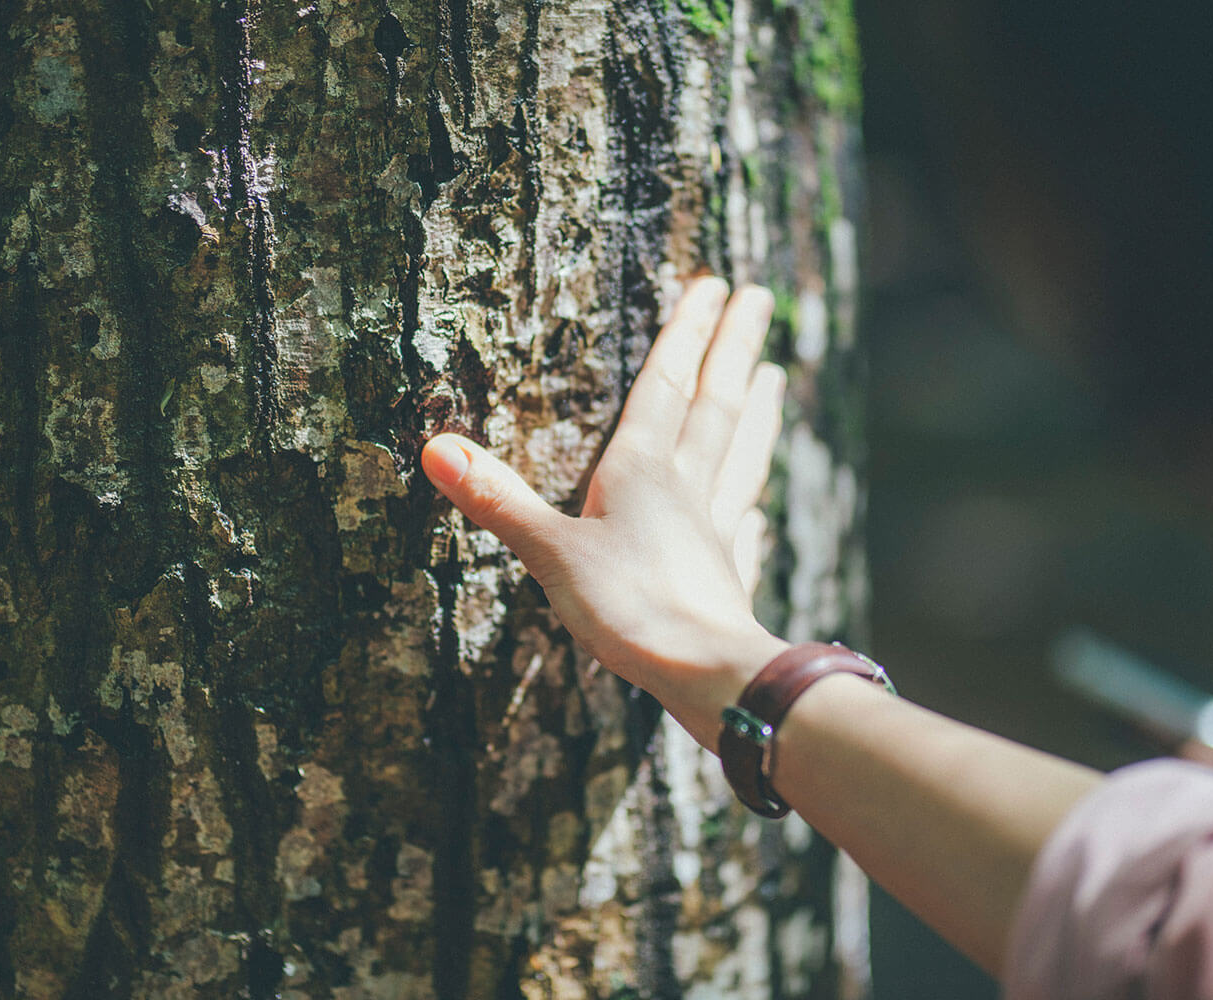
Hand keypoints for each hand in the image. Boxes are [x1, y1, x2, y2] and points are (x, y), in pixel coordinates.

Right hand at [421, 276, 789, 744]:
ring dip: (756, 415)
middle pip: (716, 408)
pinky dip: (752, 514)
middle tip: (760, 299)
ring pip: (741, 458)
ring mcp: (716, 534)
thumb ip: (498, 500)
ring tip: (776, 377)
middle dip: (735, 351)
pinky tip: (762, 512)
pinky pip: (743, 533)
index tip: (715, 284)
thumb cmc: (630, 611)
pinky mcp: (728, 580)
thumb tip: (435, 446)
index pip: (667, 388)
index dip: (687, 334)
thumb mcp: (551, 553)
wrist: (708, 676)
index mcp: (644, 474)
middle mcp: (688, 492)